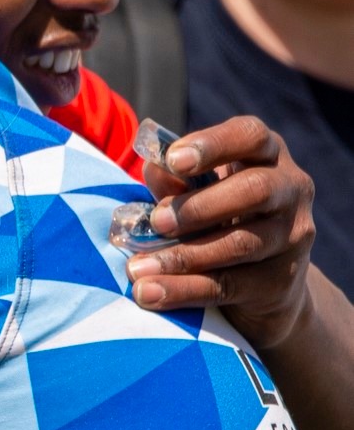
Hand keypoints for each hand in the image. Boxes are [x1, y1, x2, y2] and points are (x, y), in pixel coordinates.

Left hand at [126, 116, 314, 351]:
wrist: (264, 283)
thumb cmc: (220, 218)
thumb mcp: (199, 192)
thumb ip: (176, 180)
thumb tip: (153, 166)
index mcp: (267, 154)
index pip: (250, 135)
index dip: (213, 144)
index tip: (174, 159)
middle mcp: (290, 189)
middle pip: (254, 190)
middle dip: (200, 206)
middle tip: (156, 221)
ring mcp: (292, 236)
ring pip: (241, 244)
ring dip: (184, 256)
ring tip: (137, 268)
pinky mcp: (281, 281)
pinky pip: (230, 286)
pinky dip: (185, 290)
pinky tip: (151, 294)